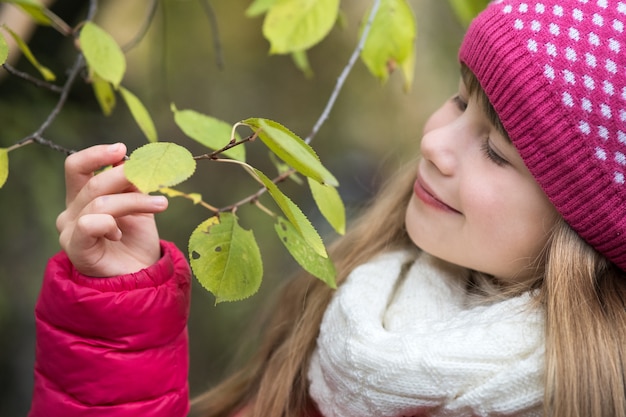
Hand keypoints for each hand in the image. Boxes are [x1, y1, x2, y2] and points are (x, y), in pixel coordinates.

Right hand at [56, 143, 168, 276]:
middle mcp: (71, 212)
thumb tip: (134, 159)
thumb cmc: (137, 241)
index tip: (123, 149)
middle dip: (126, 175)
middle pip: (93, 181)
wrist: (140, 277)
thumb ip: (133, 183)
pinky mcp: (76, 249)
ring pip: (100, 203)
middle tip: (153, 177)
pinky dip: (109, 223)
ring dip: (136, 200)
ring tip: (161, 204)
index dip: (97, 154)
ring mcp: (70, 231)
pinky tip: (120, 233)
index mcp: (83, 197)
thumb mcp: (140, 205)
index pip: (76, 167)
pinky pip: (88, 224)